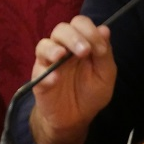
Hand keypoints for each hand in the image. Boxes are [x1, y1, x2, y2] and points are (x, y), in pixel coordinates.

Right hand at [29, 15, 115, 143]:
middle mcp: (63, 47)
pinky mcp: (39, 78)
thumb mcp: (105, 75)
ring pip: (44, 44)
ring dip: (53, 48)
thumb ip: (105, 53)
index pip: (80, 24)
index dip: (89, 30)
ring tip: (61, 56)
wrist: (75, 118)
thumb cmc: (91, 93)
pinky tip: (56, 79)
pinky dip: (46, 73)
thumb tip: (104, 28)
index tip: (100, 48)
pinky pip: (38, 70)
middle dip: (73, 37)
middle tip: (84, 51)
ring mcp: (49, 62)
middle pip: (61, 29)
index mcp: (81, 43)